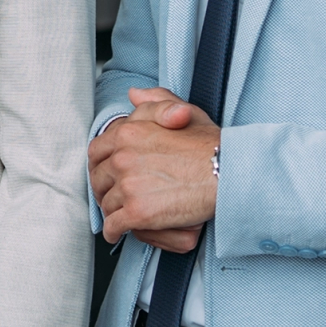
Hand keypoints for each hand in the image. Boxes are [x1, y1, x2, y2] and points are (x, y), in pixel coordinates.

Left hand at [89, 87, 220, 244]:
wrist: (229, 173)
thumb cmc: (211, 145)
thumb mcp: (183, 111)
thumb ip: (155, 102)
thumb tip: (134, 95)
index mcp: (129, 133)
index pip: (96, 151)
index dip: (99, 164)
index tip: (105, 173)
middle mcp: (123, 158)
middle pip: (99, 179)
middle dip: (104, 189)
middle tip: (113, 196)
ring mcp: (129, 186)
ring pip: (106, 204)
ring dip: (112, 210)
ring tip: (121, 213)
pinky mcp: (137, 212)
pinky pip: (114, 226)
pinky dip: (114, 231)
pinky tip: (118, 232)